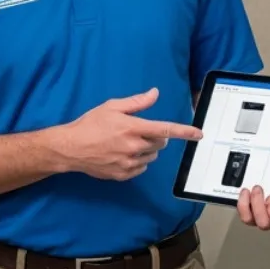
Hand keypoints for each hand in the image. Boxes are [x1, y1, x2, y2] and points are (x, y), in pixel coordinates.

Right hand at [56, 88, 202, 180]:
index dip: (184, 132)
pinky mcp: (123, 175)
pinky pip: (141, 168)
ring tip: (127, 143)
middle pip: (160, 143)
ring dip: (147, 149)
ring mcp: (129, 163)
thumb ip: (136, 102)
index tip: (198, 135)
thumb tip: (155, 93)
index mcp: (133, 128)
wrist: (71, 148)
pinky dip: (137, 161)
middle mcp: (134, 147)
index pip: (165, 129)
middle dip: (156, 136)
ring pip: (152, 156)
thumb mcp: (111, 107)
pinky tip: (122, 154)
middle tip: (138, 130)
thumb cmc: (90, 124)